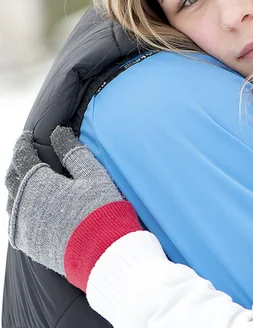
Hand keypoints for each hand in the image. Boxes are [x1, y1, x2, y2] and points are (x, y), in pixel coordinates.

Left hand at [6, 126, 141, 290]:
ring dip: (17, 187)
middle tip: (25, 155)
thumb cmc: (100, 210)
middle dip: (17, 164)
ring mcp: (24, 228)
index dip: (23, 144)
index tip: (27, 137)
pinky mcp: (30, 246)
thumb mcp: (92, 175)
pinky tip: (29, 208)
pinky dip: (19, 209)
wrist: (104, 255)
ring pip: (12, 201)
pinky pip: (16, 222)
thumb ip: (72, 152)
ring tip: (27, 180)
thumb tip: (58, 133)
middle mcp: (24, 205)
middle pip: (12, 178)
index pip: (22, 156)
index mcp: (37, 184)